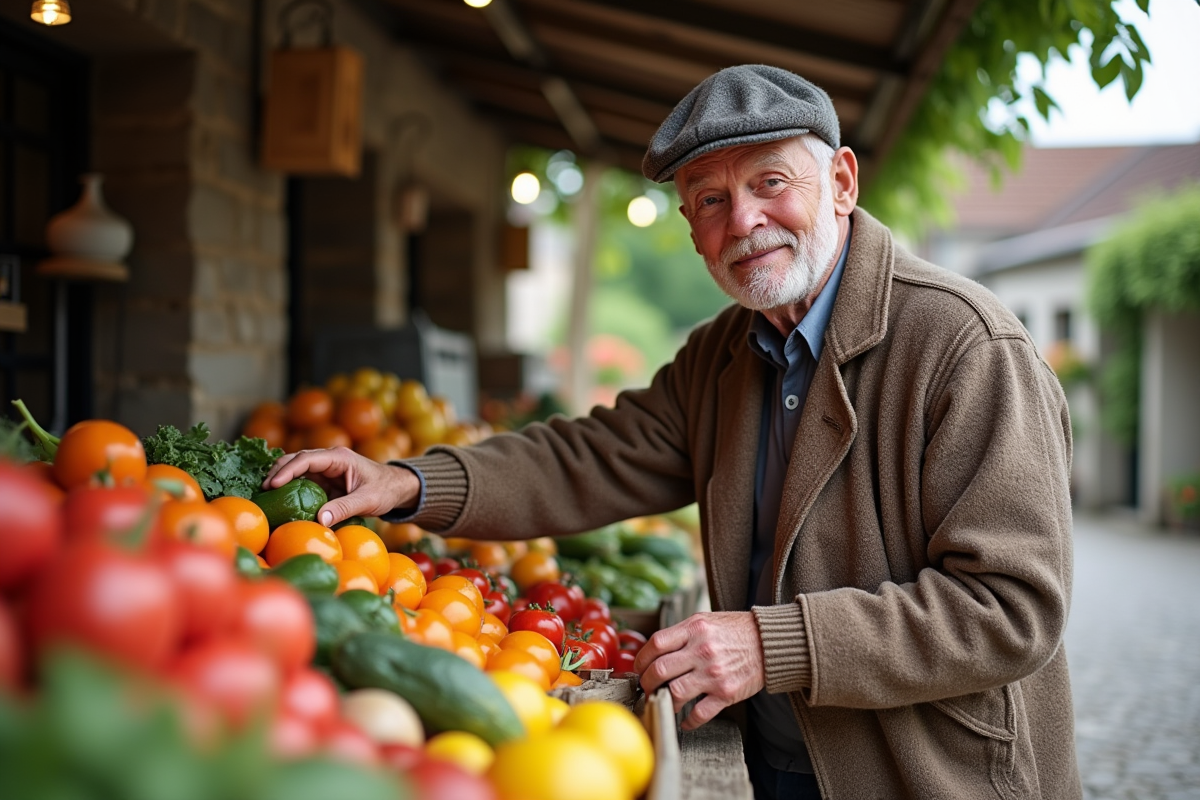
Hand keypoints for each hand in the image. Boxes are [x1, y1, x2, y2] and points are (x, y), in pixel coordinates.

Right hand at [263, 447, 420, 526]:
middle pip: (296, 460)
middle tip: (262, 489)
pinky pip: (303, 483)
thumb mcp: (367, 501)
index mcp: (339, 457)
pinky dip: (290, 489)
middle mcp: (329, 460)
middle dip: (278, 472)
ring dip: (281, 480)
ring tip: (265, 495)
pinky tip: (279, 501)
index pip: (307, 459)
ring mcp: (326, 470)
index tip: (272, 483)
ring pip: (297, 470)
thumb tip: (318, 520)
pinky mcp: (325, 482)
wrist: (397, 488)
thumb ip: (344, 508)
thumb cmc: (385, 490)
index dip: (288, 470)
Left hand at [633, 611, 764, 730]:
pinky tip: (684, 720)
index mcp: (694, 629)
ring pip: (674, 693)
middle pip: (659, 670)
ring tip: (664, 701)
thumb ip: (681, 634)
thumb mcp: (705, 620)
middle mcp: (702, 651)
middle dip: (646, 683)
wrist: (769, 642)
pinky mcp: (726, 693)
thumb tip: (655, 652)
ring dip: (664, 701)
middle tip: (646, 687)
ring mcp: (714, 674)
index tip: (639, 668)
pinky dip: (687, 721)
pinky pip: (699, 714)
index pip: (656, 644)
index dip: (642, 659)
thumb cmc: (735, 630)